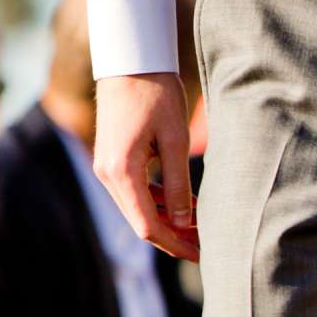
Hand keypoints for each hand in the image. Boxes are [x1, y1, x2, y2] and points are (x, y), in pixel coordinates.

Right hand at [94, 73, 197, 261]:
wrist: (130, 61)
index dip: (176, 245)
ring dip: (170, 222)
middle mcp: (107, 174)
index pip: (148, 226)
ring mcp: (107, 167)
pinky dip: (161, 203)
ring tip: (204, 229)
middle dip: (175, 238)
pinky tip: (189, 206)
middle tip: (209, 248)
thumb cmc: (155, 94)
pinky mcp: (114, 160)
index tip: (204, 255)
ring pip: (139, 210)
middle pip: (142, 222)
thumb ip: (180, 184)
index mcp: (121, 172)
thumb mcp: (175, 141)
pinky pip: (137, 192)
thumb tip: (186, 223)